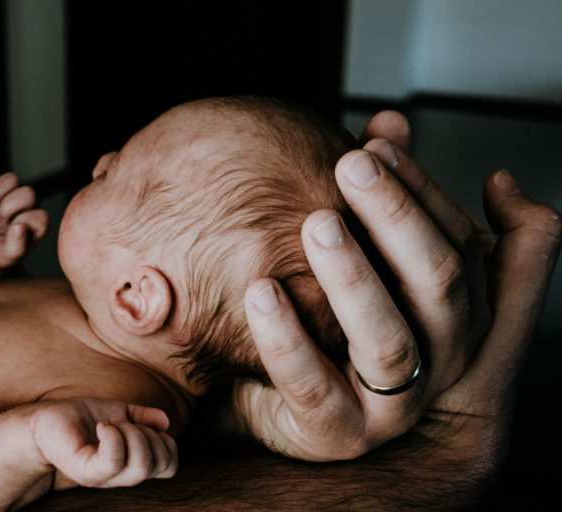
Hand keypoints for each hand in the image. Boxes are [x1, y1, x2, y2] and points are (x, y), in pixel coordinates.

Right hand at [0, 172, 48, 288]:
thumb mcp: (7, 255)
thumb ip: (17, 245)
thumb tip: (19, 227)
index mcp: (36, 223)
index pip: (41, 215)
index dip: (24, 222)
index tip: (10, 232)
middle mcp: (26, 206)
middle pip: (28, 192)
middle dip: (9, 207)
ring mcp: (8, 194)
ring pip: (11, 178)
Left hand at [32, 397, 178, 489]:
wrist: (45, 422)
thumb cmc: (80, 418)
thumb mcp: (119, 412)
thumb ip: (143, 417)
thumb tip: (165, 422)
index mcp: (133, 461)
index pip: (170, 464)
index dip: (167, 442)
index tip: (143, 424)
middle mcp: (121, 474)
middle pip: (160, 464)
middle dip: (150, 434)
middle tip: (124, 422)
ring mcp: (104, 475)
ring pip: (141, 464)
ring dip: (133, 434)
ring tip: (110, 424)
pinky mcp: (85, 471)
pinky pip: (113, 461)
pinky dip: (113, 436)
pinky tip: (101, 426)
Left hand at [234, 111, 560, 460]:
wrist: (302, 408)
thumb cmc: (343, 320)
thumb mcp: (375, 256)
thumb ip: (387, 194)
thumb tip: (389, 119)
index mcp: (459, 310)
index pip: (460, 240)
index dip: (420, 188)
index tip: (373, 141)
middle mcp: (443, 357)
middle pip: (438, 281)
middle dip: (397, 216)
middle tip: (350, 165)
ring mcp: (396, 402)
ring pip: (387, 338)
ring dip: (352, 275)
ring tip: (315, 223)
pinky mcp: (341, 432)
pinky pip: (312, 385)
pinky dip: (286, 337)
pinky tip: (259, 290)